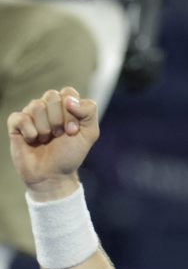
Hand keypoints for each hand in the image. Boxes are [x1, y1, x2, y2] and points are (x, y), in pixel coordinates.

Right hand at [7, 86, 99, 200]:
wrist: (52, 175)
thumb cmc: (70, 155)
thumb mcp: (89, 134)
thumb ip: (89, 112)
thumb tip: (69, 99)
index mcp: (66, 107)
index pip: (68, 93)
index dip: (72, 112)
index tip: (73, 131)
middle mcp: (48, 107)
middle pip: (51, 96)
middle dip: (58, 119)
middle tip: (59, 135)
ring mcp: (31, 114)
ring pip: (36, 105)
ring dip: (45, 128)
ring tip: (46, 140)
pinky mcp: (16, 123)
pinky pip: (21, 117)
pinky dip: (30, 132)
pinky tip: (33, 140)